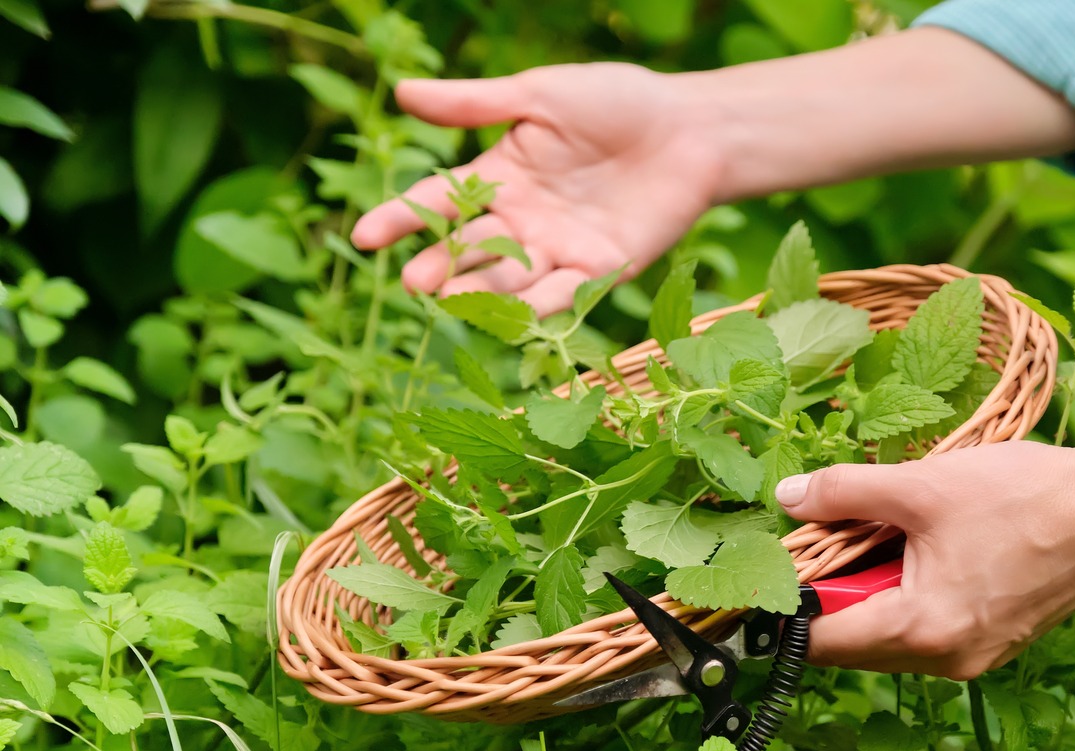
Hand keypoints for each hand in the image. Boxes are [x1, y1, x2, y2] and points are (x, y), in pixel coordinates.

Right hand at [351, 64, 724, 314]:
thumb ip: (476, 104)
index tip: (364, 237)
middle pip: (471, 247)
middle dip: (441, 264)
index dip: (401, 218)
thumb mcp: (541, 95)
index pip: (440, 200)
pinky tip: (514, 314)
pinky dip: (539, 305)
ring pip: (510, 276)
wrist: (692, 127)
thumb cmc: (617, 101)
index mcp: (501, 175)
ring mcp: (561, 248)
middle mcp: (523, 219)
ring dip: (481, 290)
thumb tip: (403, 93)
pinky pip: (565, 293)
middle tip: (413, 281)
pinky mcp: (602, 270)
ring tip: (449, 298)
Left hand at [775, 442, 1074, 679]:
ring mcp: (975, 656)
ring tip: (882, 531)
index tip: (775, 566)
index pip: (822, 642)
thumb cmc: (1024, 496)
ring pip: (891, 633)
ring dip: (873, 589)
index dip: (788, 606)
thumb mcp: (921, 485)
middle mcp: (945, 661)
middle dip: (832, 591)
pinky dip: (910, 592)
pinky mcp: (996, 640)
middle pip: (855, 641)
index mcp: (921, 632)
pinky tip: (922, 545)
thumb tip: (786, 502)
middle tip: (828, 532)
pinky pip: (929, 627)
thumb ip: (844, 493)